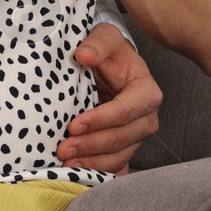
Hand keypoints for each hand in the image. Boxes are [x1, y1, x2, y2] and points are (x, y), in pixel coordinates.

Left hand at [56, 23, 161, 173]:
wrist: (109, 65)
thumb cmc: (109, 52)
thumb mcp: (105, 37)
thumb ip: (97, 44)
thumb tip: (84, 55)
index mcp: (146, 92)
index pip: (125, 111)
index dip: (100, 120)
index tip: (74, 124)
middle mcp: (146, 118)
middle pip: (121, 138)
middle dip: (91, 145)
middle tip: (63, 148)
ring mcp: (136, 136)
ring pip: (118, 156)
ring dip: (92, 162)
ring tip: (66, 163)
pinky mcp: (125, 147)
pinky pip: (115, 166)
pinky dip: (97, 172)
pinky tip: (78, 173)